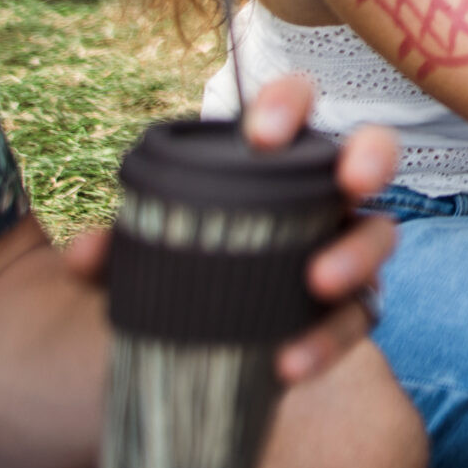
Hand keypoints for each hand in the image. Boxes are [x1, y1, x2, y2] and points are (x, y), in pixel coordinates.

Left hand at [62, 75, 399, 384]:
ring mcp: (344, 249)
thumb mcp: (135, 261)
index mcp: (271, 161)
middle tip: (350, 182)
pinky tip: (289, 363)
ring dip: (358, 253)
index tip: (260, 137)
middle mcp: (322, 195)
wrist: (178, 359)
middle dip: (371, 157)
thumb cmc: (172, 277)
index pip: (293, 105)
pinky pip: (358, 317)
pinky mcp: (347, 311)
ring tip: (319, 281)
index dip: (287, 104)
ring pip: (380, 235)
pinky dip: (327, 337)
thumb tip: (87, 252)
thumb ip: (116, 251)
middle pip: (372, 154)